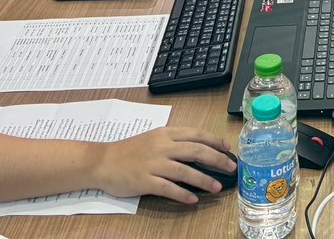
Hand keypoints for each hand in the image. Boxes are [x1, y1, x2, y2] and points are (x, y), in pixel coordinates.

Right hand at [93, 126, 235, 203]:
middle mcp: (162, 146)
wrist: (102, 161)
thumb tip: (199, 150)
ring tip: (217, 188)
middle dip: (217, 160)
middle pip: (196, 150)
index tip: (228, 149)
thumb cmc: (129, 151)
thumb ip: (174, 142)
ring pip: (186, 170)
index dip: (215, 141)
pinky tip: (193, 200)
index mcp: (166, 133)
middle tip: (231, 168)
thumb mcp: (153, 139)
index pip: (196, 134)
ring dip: (204, 180)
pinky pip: (168, 188)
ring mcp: (154, 164)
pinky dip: (183, 194)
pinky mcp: (145, 181)